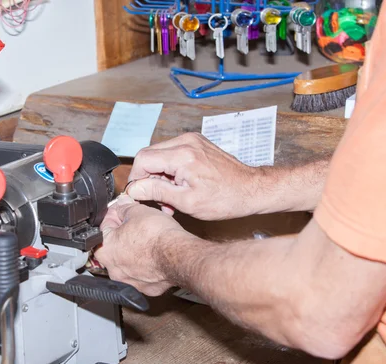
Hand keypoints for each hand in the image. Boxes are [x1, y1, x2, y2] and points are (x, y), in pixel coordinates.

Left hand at [93, 195, 185, 296]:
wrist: (179, 255)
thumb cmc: (157, 235)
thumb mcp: (138, 211)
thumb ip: (125, 207)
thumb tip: (122, 204)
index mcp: (105, 248)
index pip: (104, 226)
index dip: (115, 214)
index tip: (123, 210)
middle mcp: (113, 269)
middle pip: (116, 246)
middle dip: (125, 233)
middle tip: (138, 224)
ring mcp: (129, 281)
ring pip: (129, 262)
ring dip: (136, 251)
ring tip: (149, 240)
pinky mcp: (146, 288)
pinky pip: (144, 274)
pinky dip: (148, 265)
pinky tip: (156, 255)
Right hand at [126, 132, 263, 220]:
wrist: (252, 190)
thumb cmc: (225, 199)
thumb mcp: (187, 202)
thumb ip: (156, 192)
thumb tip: (134, 189)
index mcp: (182, 155)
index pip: (142, 159)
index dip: (136, 178)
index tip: (138, 194)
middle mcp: (186, 142)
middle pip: (149, 155)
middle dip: (148, 178)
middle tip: (157, 200)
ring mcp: (193, 140)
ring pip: (160, 155)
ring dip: (159, 176)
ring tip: (169, 197)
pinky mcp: (197, 143)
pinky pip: (173, 153)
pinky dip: (170, 170)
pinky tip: (178, 187)